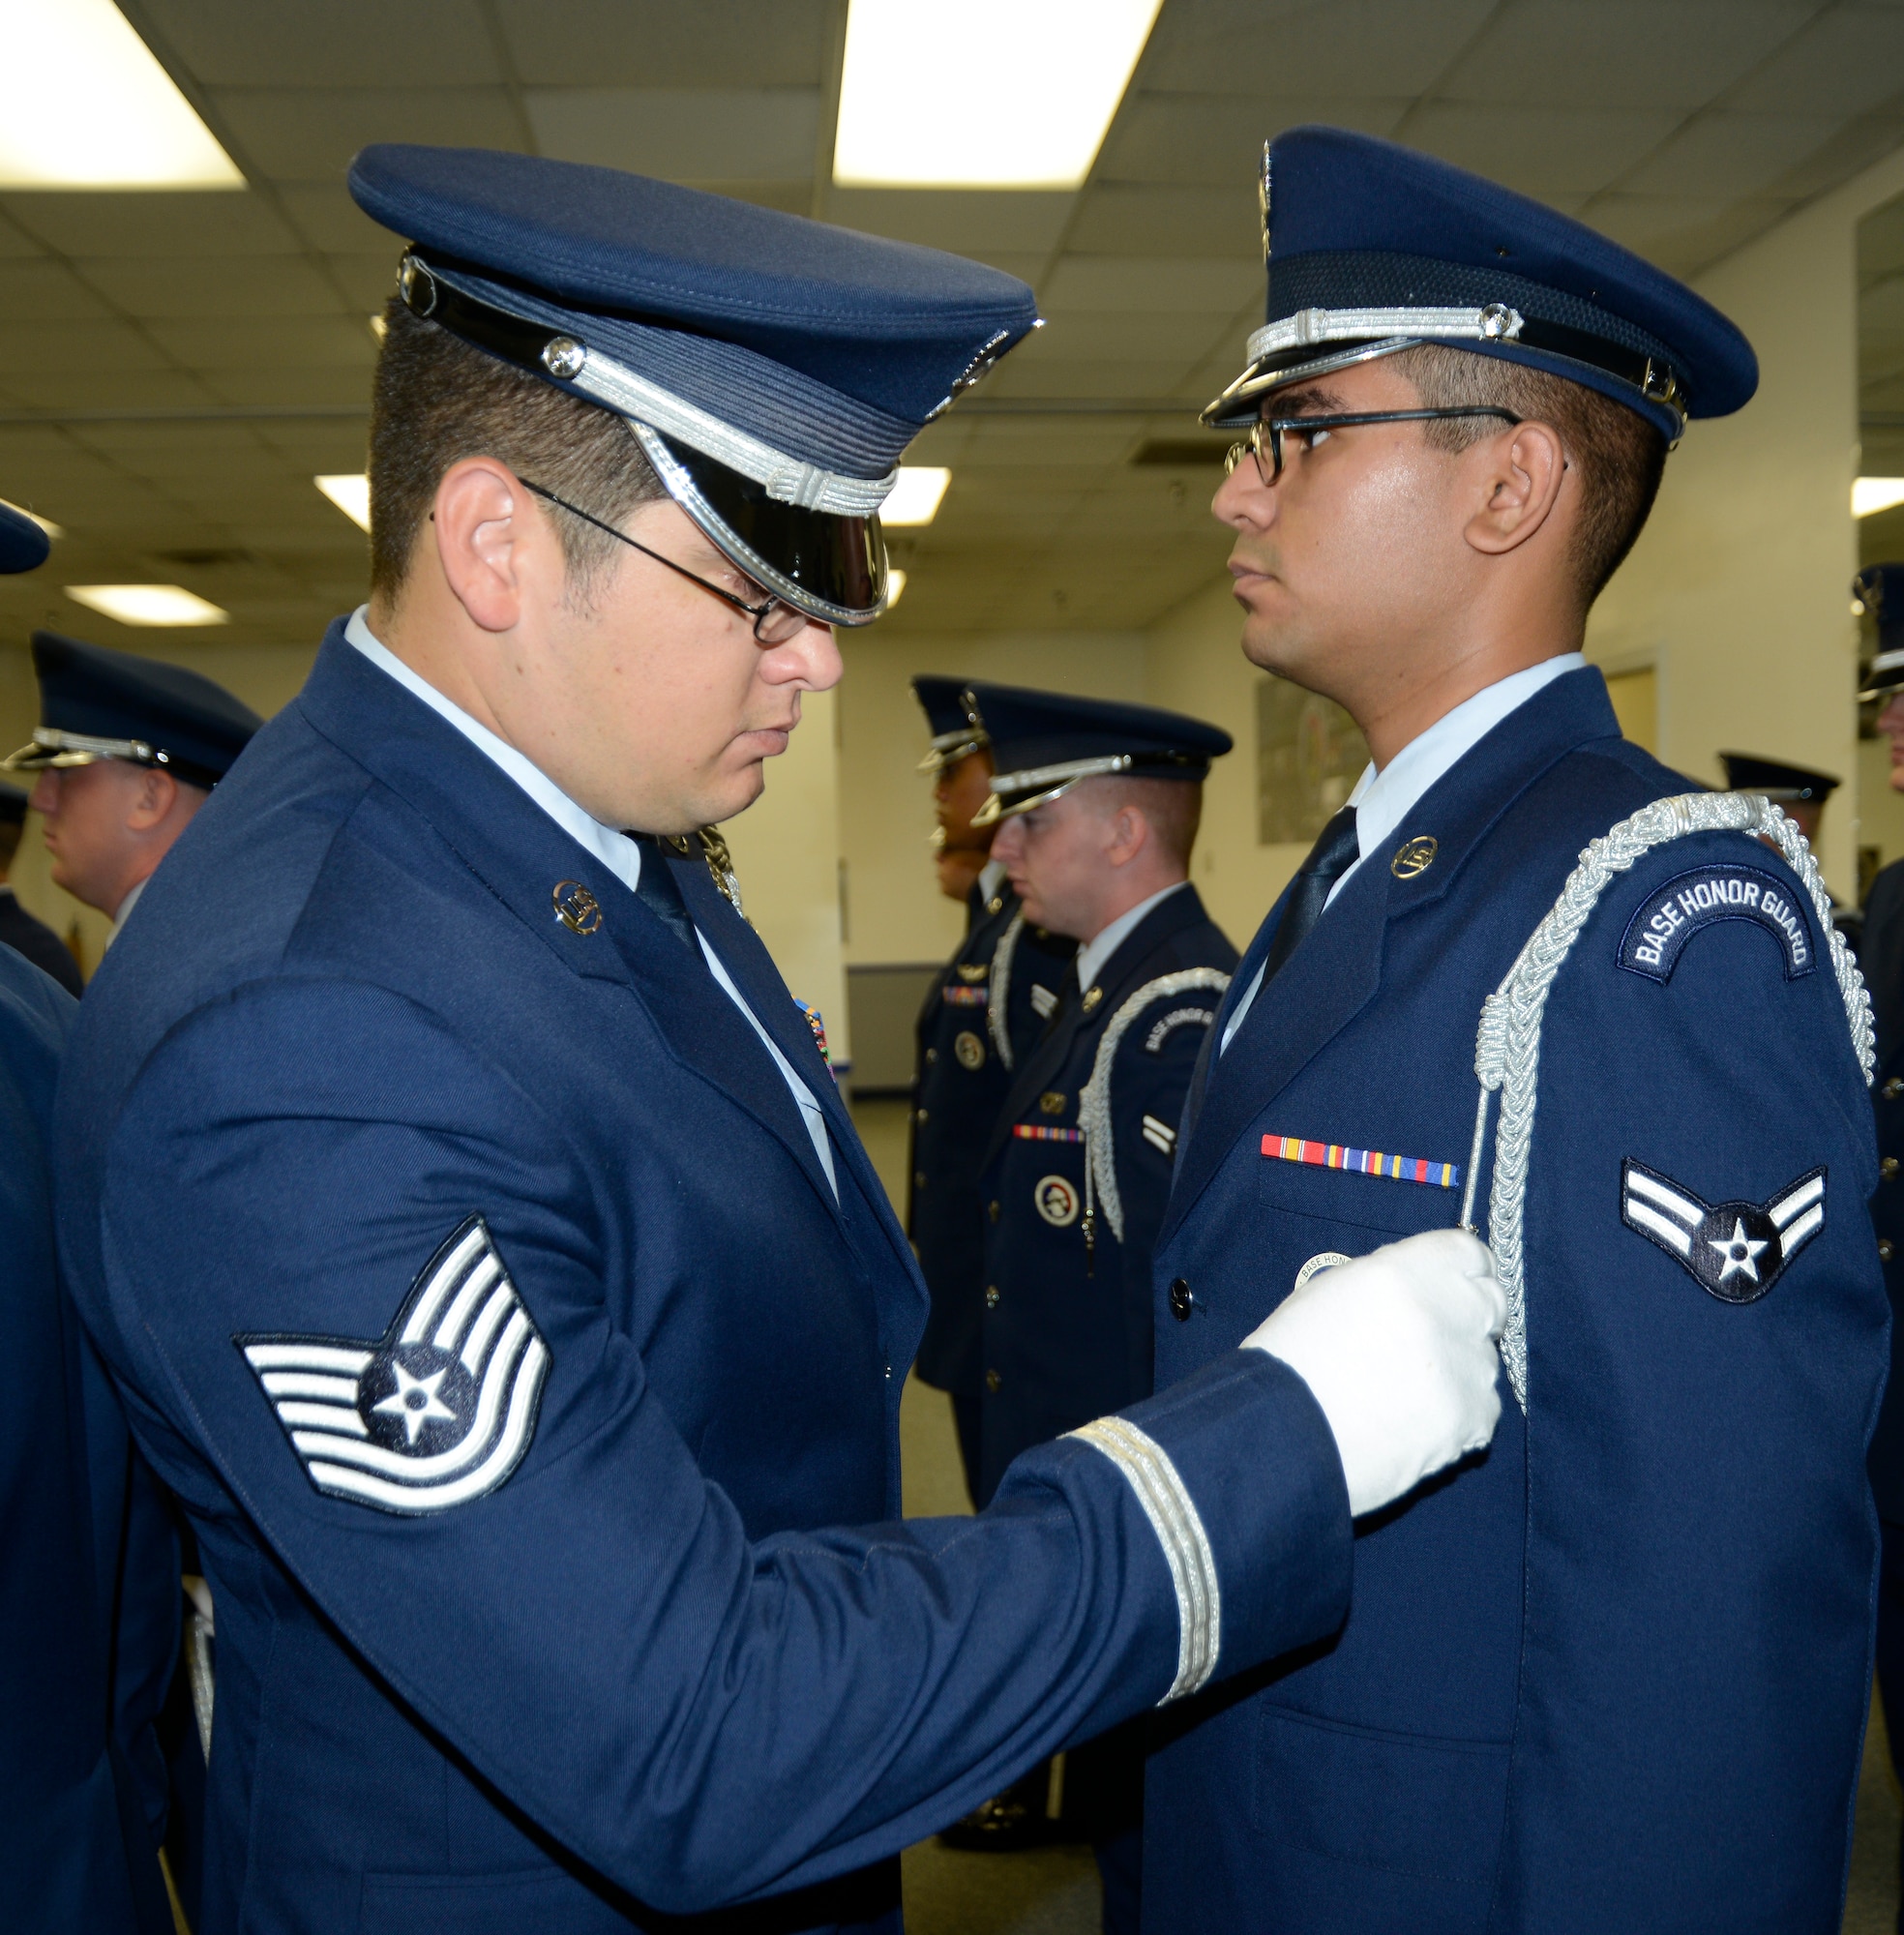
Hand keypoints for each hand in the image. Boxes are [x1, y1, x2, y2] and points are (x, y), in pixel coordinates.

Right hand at [1243, 1228, 1505, 1516]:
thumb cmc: (1293, 1361)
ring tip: (1406, 1391)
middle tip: (1433, 1339)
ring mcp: (1463, 1368)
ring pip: (1484, 1359)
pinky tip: (1413, 1421)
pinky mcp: (1471, 1419)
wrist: (1284, 1436)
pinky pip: (1483, 1407)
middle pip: (1490, 1301)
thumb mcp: (1333, 1292)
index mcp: (1404, 1271)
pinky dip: (1458, 1413)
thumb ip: (1392, 1281)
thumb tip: (1424, 1286)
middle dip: (1467, 1315)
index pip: (1468, 1253)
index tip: (1452, 1286)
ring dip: (1458, 1368)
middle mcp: (1443, 1311)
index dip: (1459, 1271)